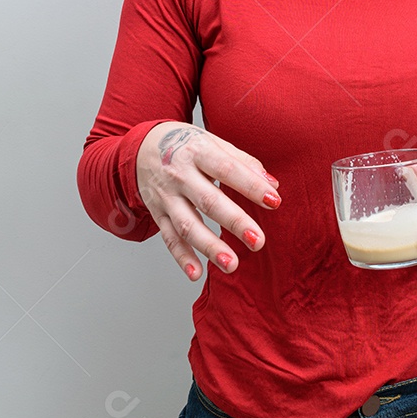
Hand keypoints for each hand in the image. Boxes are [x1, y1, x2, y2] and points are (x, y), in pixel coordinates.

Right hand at [136, 122, 280, 280]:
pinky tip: (197, 274)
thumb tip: (272, 185)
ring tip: (231, 264)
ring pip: (187, 225)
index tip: (274, 201)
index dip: (251, 186)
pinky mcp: (158, 214)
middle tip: (258, 240)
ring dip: (209, 247)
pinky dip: (182, 257)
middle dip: (234, 222)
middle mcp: (179, 175)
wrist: (142, 148)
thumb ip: (243, 162)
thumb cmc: (187, 146)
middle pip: (208, 201)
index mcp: (198, 151)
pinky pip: (169, 238)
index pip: (227, 169)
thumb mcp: (214, 143)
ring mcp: (166, 196)